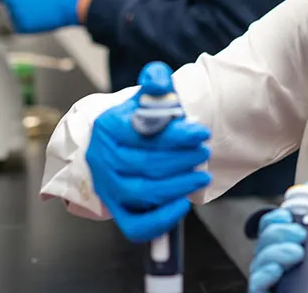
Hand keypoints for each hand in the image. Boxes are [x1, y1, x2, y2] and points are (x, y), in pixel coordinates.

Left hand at [0, 0, 84, 32]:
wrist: (71, 2)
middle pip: (3, 0)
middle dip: (14, 2)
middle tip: (34, 3)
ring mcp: (13, 10)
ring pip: (12, 14)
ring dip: (22, 13)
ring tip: (41, 9)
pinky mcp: (20, 25)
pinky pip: (20, 25)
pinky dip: (29, 24)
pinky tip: (42, 17)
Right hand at [86, 62, 211, 242]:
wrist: (115, 144)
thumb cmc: (135, 120)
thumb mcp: (144, 96)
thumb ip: (155, 81)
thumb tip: (160, 83)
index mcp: (108, 127)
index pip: (143, 133)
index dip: (176, 135)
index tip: (201, 132)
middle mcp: (102, 159)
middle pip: (145, 164)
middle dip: (182, 159)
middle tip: (205, 152)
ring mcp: (108, 188)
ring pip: (143, 193)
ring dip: (178, 185)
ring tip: (202, 175)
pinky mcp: (116, 210)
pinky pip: (136, 225)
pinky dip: (160, 219)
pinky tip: (183, 204)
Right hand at [248, 182, 307, 292]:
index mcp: (307, 244)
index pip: (275, 228)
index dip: (275, 218)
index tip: (288, 214)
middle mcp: (294, 263)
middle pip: (264, 243)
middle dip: (275, 232)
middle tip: (299, 234)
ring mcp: (289, 283)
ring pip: (259, 263)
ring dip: (272, 251)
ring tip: (298, 253)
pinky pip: (257, 287)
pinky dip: (262, 275)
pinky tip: (277, 269)